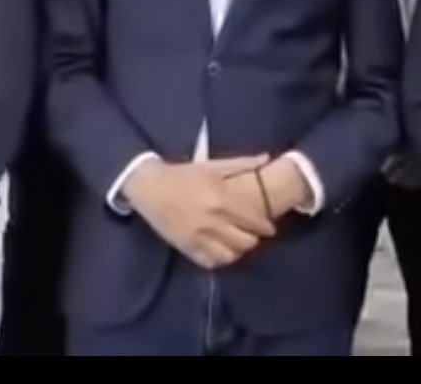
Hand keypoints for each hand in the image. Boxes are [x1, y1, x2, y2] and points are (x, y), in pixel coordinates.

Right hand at [123, 155, 275, 268]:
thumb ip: (242, 163)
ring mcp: (198, 237)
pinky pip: (209, 262)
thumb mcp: (214, 165)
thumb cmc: (184, 174)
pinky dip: (220, 260)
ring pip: (229, 256)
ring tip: (239, 245)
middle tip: (255, 235)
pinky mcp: (186, 247)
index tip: (270, 228)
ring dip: (239, 251)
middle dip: (254, 239)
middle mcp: (212, 221)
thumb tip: (266, 157)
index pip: (253, 221)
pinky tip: (222, 252)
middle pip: (245, 242)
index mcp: (222, 199)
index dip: (265, 227)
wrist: (150, 187)